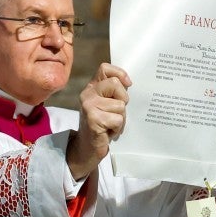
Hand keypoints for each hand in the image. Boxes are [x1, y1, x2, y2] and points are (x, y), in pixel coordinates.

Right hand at [66, 63, 130, 179]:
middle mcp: (88, 94)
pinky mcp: (93, 119)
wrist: (87, 147)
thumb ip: (113, 92)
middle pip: (115, 84)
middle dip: (123, 99)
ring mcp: (89, 106)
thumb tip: (128, 83)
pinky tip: (109, 131)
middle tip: (117, 112)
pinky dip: (118, 128)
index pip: (105, 68)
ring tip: (111, 124)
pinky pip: (118, 119)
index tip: (128, 84)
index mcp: (92, 88)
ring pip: (119, 105)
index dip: (119, 74)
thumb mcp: (106, 105)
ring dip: (121, 117)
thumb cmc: (102, 125)